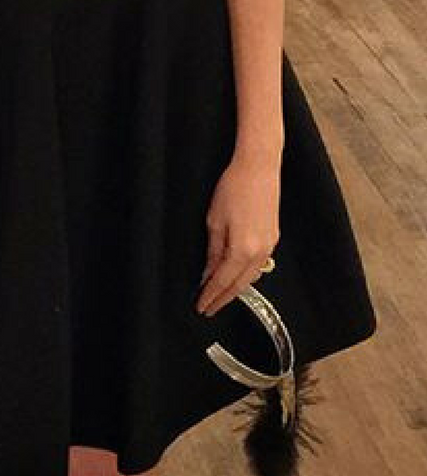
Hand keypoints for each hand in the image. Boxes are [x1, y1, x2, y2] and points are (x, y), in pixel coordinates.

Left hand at [196, 151, 280, 317]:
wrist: (258, 168)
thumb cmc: (234, 188)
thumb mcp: (214, 221)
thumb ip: (213, 251)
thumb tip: (208, 272)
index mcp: (242, 250)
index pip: (223, 281)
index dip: (210, 295)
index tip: (201, 306)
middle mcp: (260, 252)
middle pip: (239, 285)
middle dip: (223, 298)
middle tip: (209, 307)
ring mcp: (269, 245)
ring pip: (251, 277)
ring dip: (235, 288)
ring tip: (219, 294)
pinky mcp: (273, 237)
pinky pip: (258, 264)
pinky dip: (245, 275)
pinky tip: (236, 275)